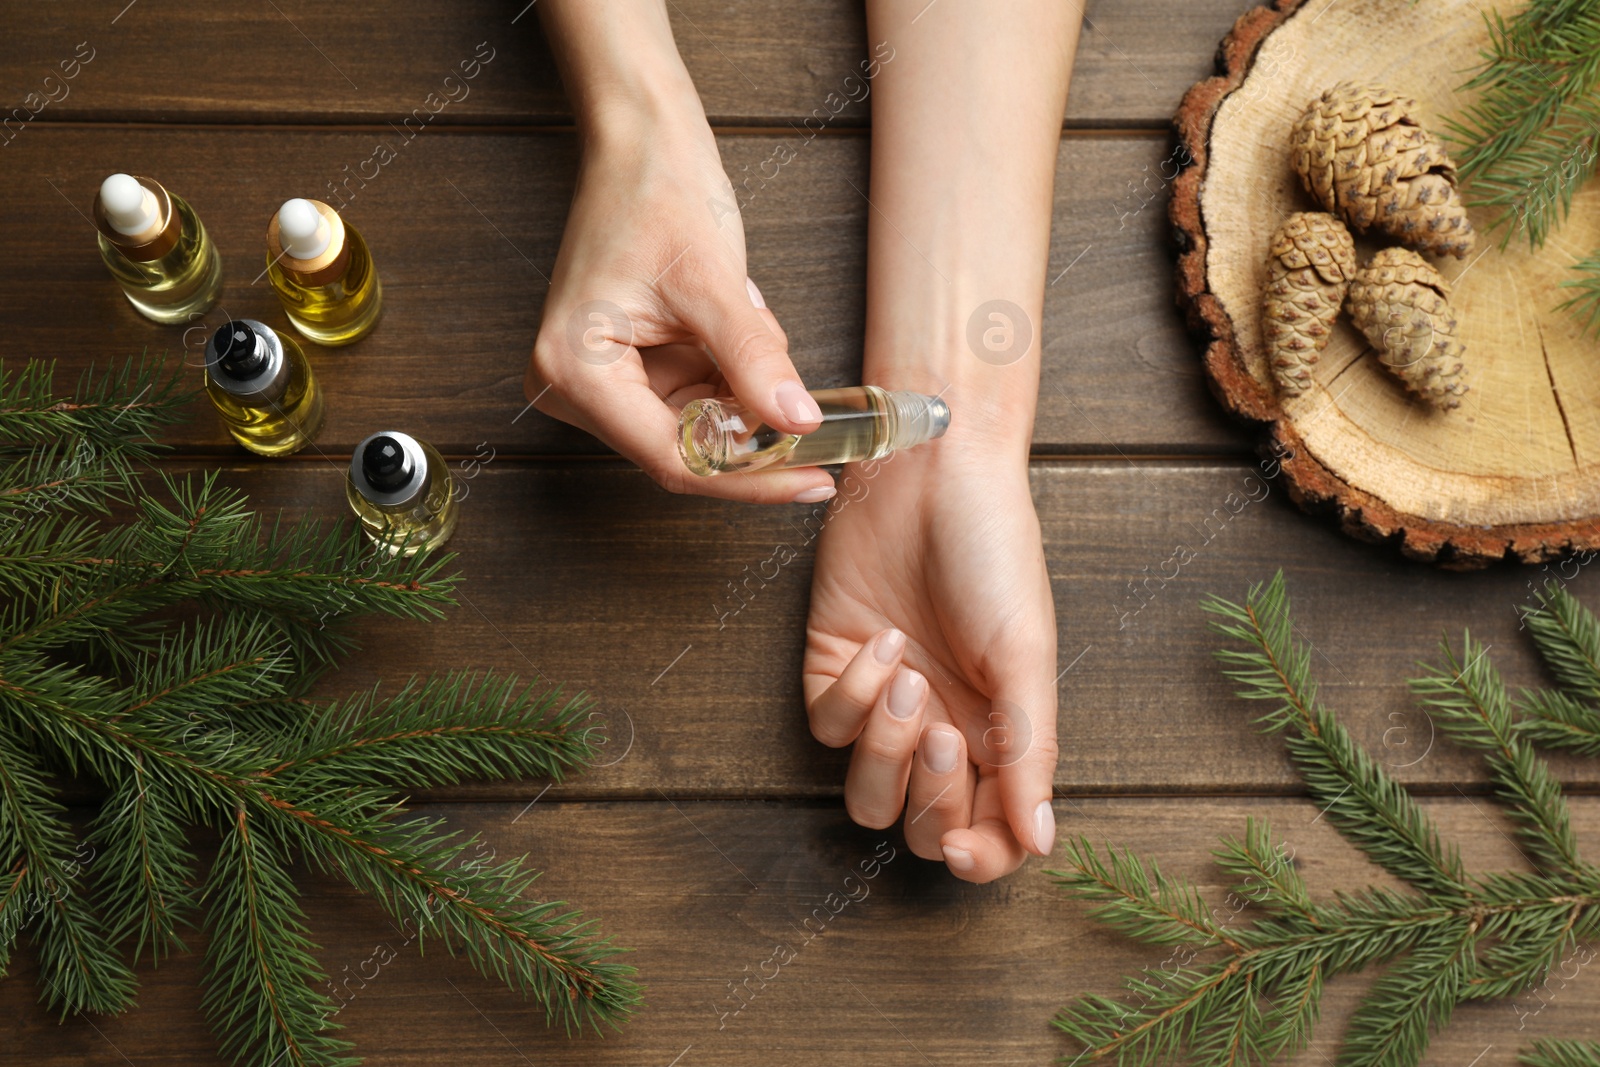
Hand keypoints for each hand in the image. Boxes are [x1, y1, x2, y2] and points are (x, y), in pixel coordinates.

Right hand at [524, 93, 835, 503]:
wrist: (642, 146)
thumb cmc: (656, 193)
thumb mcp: (711, 282)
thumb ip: (752, 359)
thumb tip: (798, 422)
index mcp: (574, 371)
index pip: (672, 459)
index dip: (748, 477)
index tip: (812, 480)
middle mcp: (574, 389)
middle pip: (684, 452)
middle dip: (750, 425)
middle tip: (809, 405)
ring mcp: (601, 385)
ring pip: (699, 430)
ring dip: (744, 392)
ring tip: (748, 317)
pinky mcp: (629, 375)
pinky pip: (698, 402)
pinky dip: (734, 377)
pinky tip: (739, 323)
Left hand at [802, 440, 1058, 881]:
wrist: (933, 473)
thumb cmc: (994, 555)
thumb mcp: (1025, 654)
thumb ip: (1030, 751)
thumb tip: (1040, 844)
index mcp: (1001, 733)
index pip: (989, 833)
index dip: (976, 858)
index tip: (962, 848)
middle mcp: (943, 727)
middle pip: (921, 825)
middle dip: (930, 797)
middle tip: (945, 733)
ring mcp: (885, 702)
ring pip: (865, 793)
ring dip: (884, 753)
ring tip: (909, 683)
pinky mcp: (833, 666)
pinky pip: (826, 726)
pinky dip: (850, 695)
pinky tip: (881, 643)